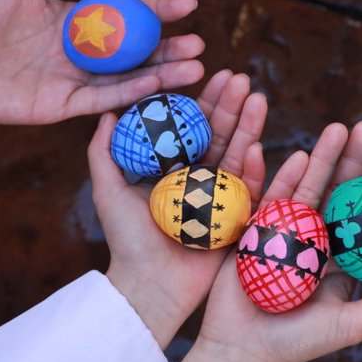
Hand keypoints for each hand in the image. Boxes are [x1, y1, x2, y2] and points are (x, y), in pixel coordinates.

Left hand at [0, 0, 205, 122]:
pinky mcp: (58, 107)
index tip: (190, 3)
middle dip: (170, 47)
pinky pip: (102, 102)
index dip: (159, 12)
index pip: (127, 16)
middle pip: (136, 52)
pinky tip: (157, 84)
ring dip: (161, 74)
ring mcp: (70, 81)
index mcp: (74, 19)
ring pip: (126, 80)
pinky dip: (132, 94)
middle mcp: (79, 52)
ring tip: (194, 65)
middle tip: (199, 42)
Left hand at [93, 70, 267, 347]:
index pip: (194, 125)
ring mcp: (224, 197)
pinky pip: (251, 191)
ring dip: (250, 125)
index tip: (215, 73)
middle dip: (233, 104)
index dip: (206, 99)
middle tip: (243, 78)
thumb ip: (103, 153)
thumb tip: (108, 110)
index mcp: (177, 167)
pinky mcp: (240, 219)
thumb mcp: (108, 192)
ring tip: (257, 98)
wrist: (148, 288)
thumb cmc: (127, 242)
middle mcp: (203, 178)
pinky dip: (256, 169)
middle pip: (221, 133)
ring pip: (240, 154)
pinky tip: (257, 147)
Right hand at [173, 122, 361, 361]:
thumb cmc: (297, 342)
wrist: (241, 351)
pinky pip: (272, 197)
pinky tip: (298, 154)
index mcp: (342, 258)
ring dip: (323, 156)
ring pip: (309, 186)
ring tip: (337, 128)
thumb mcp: (349, 327)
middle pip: (339, 191)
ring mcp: (286, 231)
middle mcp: (316, 239)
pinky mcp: (256, 229)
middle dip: (353, 159)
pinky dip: (285, 175)